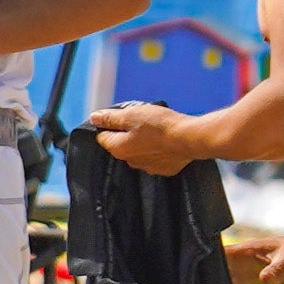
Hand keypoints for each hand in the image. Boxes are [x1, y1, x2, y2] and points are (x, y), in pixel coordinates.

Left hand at [91, 100, 206, 173]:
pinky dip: (157, 149)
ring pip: (139, 151)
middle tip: (140, 120)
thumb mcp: (131, 115)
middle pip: (121, 145)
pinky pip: (155, 157)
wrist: (188, 139)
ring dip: (143, 141)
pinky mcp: (164, 168)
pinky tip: (165, 140)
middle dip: (127, 133)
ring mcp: (148, 167)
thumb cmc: (159, 126)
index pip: (102, 137)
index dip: (109, 124)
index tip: (120, 117)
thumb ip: (111, 118)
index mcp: (118, 149)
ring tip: (155, 129)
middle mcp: (130, 162)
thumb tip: (94, 117)